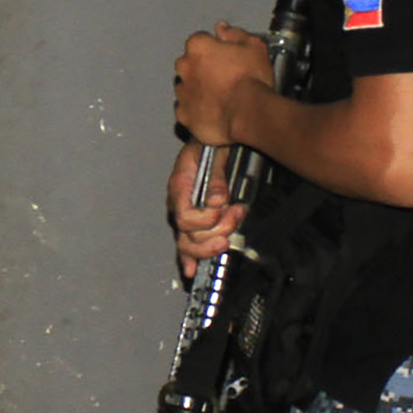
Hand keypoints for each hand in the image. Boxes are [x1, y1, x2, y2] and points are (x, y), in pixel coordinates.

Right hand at [168, 143, 245, 275]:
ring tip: (228, 233)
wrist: (212, 142)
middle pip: (187, 235)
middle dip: (214, 233)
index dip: (205, 219)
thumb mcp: (213, 155)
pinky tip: (191, 269)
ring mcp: (185, 214)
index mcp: (180, 187)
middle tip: (234, 219)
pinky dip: (189, 258)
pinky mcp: (194, 222)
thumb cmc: (209, 146)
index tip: (222, 210)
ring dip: (210, 244)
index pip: (185, 217)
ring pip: (188, 243)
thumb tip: (217, 200)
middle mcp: (179, 204)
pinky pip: (186, 244)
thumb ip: (215, 178)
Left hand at [173, 22, 274, 148]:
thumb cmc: (251, 81)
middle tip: (225, 76)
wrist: (248, 113)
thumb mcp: (254, 46)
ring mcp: (183, 92)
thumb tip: (224, 29)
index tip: (225, 55)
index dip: (214, 48)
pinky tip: (214, 111)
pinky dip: (197, 111)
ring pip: (186, 87)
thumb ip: (235, 33)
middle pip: (189, 63)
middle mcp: (185, 68)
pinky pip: (187, 110)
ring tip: (221, 95)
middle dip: (203, 68)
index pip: (200, 40)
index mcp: (199, 47)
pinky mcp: (185, 115)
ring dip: (199, 89)